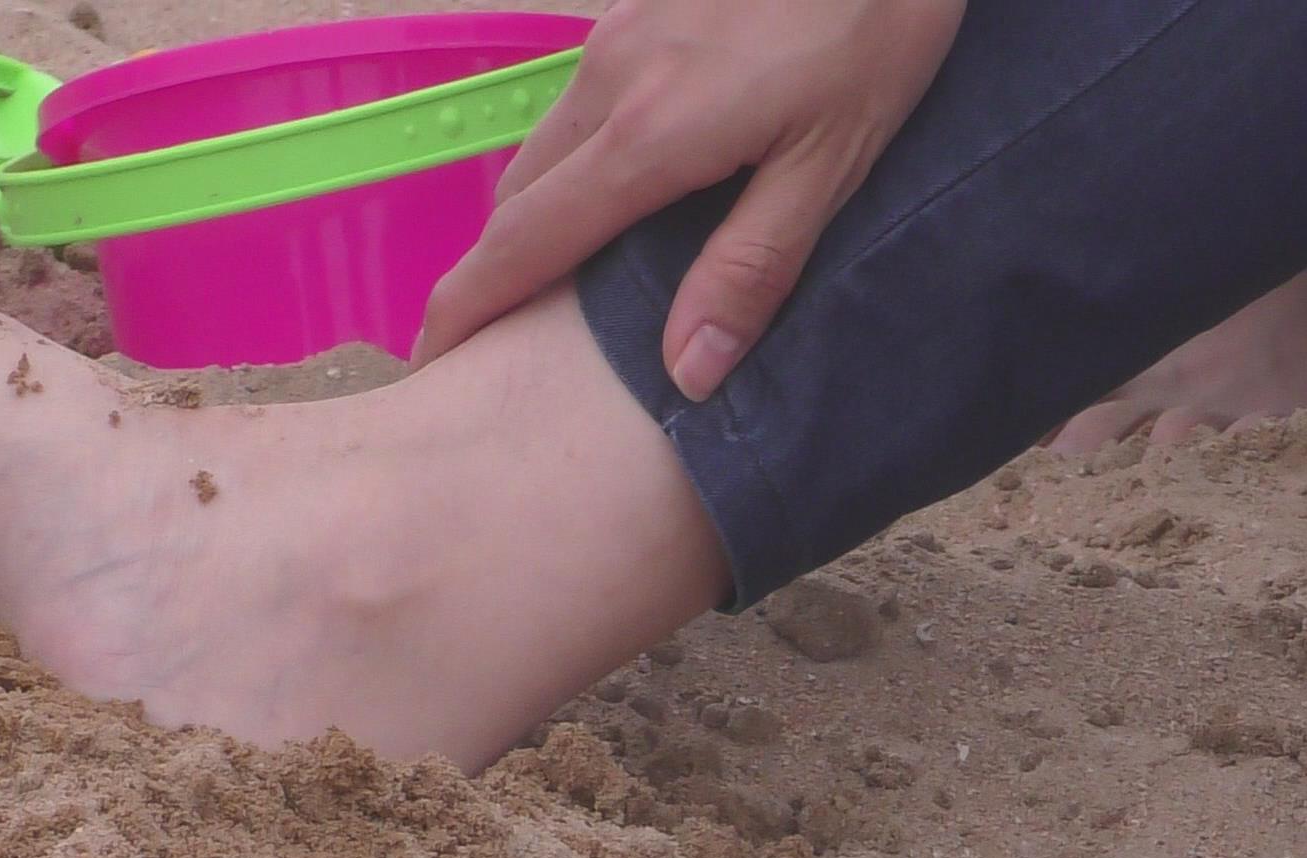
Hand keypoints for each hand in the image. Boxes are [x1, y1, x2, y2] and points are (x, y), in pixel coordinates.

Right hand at [412, 0, 965, 399]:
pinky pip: (578, 108)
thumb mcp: (833, 162)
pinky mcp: (640, 11)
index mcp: (650, 133)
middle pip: (518, 196)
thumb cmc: (874, 28)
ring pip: (543, 146)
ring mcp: (620, 36)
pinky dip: (568, 168)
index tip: (432, 361)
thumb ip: (752, 267)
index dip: (469, 307)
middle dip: (491, 274)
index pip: (527, 241)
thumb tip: (686, 372)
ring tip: (548, 286)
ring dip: (531, 219)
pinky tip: (609, 197)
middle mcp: (611, 79)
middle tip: (493, 343)